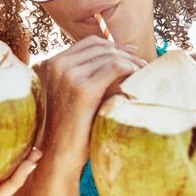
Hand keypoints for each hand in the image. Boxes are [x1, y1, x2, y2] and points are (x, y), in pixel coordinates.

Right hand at [41, 36, 146, 174]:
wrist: (58, 153)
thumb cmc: (70, 126)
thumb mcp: (71, 93)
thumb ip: (84, 74)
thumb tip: (115, 59)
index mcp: (52, 63)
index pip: (89, 43)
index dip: (113, 44)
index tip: (131, 52)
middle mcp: (58, 64)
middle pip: (100, 47)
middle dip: (124, 52)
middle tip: (142, 63)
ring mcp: (69, 75)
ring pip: (109, 55)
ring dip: (130, 61)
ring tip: (143, 71)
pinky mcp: (83, 89)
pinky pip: (113, 67)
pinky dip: (129, 69)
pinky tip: (136, 77)